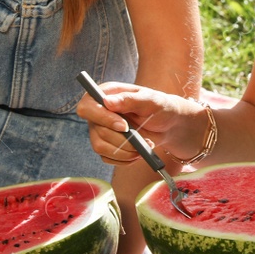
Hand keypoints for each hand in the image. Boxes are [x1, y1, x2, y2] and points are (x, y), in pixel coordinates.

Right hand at [76, 81, 206, 166]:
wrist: (167, 124)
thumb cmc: (159, 107)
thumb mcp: (150, 100)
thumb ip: (129, 100)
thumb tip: (107, 101)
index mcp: (105, 94)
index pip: (87, 107)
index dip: (102, 119)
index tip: (123, 126)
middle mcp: (98, 112)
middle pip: (96, 132)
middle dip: (122, 139)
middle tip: (143, 139)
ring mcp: (100, 130)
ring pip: (100, 147)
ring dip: (125, 150)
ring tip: (144, 145)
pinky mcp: (106, 146)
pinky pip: (107, 158)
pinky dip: (125, 159)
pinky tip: (138, 152)